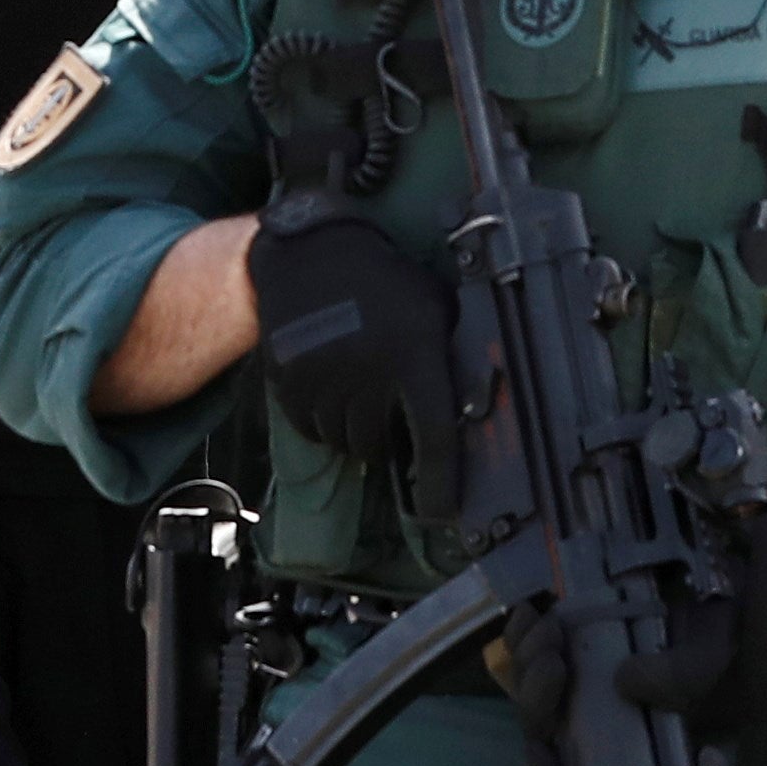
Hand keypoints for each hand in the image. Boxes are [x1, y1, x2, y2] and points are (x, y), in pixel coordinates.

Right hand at [247, 200, 460, 511]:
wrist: (310, 255)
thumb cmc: (383, 282)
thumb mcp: (432, 306)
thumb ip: (451, 354)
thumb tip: (476, 406)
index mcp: (412, 356)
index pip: (434, 437)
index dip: (439, 481)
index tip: (441, 510)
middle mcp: (367, 376)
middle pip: (381, 447)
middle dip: (389, 436)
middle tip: (388, 403)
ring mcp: (324, 383)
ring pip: (346, 443)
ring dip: (355, 430)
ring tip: (358, 387)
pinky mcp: (290, 386)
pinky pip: (312, 431)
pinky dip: (323, 420)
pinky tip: (331, 384)